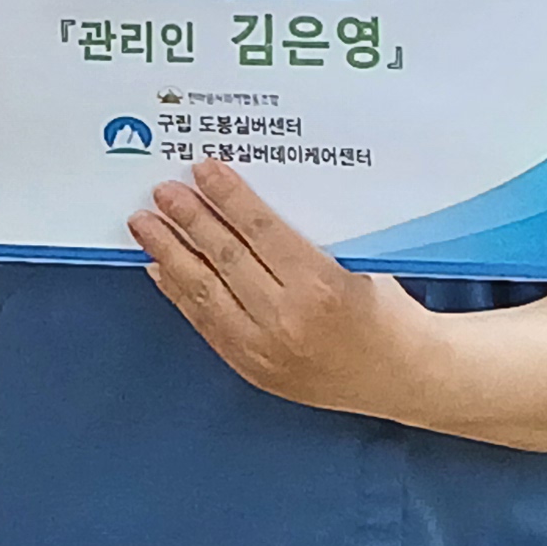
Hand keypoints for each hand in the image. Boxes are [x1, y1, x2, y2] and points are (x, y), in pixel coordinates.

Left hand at [129, 161, 433, 420]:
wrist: (401, 376)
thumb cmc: (386, 311)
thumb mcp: (359, 261)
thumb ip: (307, 237)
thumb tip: (248, 200)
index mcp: (321, 286)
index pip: (261, 231)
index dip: (227, 197)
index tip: (202, 169)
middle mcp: (287, 319)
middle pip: (225, 259)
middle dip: (188, 220)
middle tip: (163, 191)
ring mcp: (264, 350)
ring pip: (204, 293)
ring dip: (169, 254)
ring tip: (145, 225)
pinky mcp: (251, 369)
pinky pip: (205, 324)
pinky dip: (179, 292)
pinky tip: (161, 268)